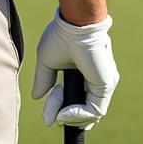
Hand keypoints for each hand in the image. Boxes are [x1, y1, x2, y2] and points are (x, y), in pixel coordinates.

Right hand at [31, 7, 119, 129]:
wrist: (74, 24)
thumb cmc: (61, 36)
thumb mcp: (47, 61)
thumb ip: (44, 79)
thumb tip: (37, 97)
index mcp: (82, 71)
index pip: (72, 97)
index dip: (57, 107)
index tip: (46, 117)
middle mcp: (94, 78)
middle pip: (82, 108)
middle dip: (65, 116)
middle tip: (50, 118)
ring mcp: (102, 82)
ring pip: (89, 112)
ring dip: (70, 116)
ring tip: (57, 114)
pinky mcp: (106, 84)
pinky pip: (94, 109)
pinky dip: (78, 114)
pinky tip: (64, 113)